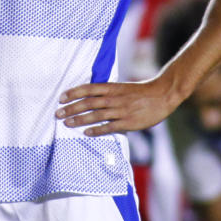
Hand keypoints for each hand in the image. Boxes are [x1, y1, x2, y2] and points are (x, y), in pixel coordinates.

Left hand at [56, 79, 179, 135]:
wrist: (162, 95)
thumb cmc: (142, 92)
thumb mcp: (123, 87)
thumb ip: (109, 92)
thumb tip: (92, 97)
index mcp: (113, 88)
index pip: (89, 89)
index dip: (74, 93)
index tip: (61, 98)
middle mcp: (114, 98)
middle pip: (88, 103)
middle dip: (71, 108)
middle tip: (58, 113)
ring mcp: (121, 111)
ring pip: (96, 115)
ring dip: (79, 120)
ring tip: (67, 123)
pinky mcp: (128, 122)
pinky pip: (109, 127)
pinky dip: (97, 130)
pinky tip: (86, 133)